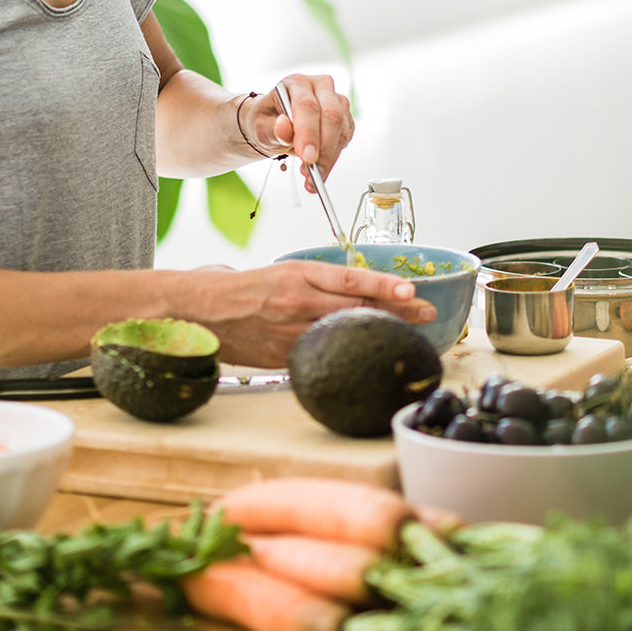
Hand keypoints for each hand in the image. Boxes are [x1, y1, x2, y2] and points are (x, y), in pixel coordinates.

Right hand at [182, 259, 434, 367]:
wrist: (204, 309)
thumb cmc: (244, 288)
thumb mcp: (283, 274)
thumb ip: (318, 284)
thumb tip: (358, 292)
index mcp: (299, 274)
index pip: (351, 278)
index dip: (384, 284)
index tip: (412, 288)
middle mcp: (299, 301)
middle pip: (358, 307)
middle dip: (397, 309)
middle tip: (427, 310)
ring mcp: (293, 331)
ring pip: (345, 331)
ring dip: (380, 331)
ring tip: (410, 331)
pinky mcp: (284, 356)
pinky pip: (322, 354)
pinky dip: (347, 353)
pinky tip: (366, 356)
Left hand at [242, 73, 353, 189]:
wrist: (274, 124)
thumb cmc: (266, 121)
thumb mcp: (260, 127)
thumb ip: (272, 129)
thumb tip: (283, 128)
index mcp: (296, 83)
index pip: (307, 106)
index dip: (309, 133)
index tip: (308, 158)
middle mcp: (320, 87)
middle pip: (331, 116)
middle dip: (324, 148)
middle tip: (312, 173)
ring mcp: (336, 101)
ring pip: (341, 130)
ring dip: (328, 158)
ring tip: (310, 177)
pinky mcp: (344, 118)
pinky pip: (344, 140)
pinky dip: (332, 158)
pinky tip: (318, 169)